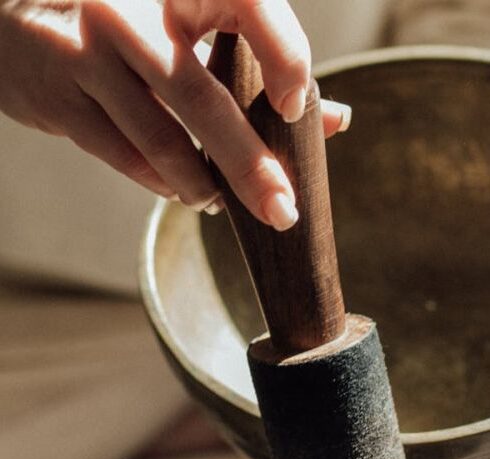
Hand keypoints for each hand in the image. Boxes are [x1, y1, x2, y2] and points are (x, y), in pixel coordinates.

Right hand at [0, 0, 350, 229]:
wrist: (22, 11)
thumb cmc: (133, 21)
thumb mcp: (192, 21)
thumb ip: (261, 64)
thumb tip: (335, 121)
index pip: (248, 2)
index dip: (283, 54)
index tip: (297, 110)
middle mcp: (128, 8)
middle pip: (201, 97)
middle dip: (249, 167)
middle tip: (281, 212)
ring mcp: (85, 50)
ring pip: (160, 140)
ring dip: (200, 185)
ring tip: (219, 201)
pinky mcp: (57, 95)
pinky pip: (123, 156)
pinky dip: (161, 182)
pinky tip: (180, 189)